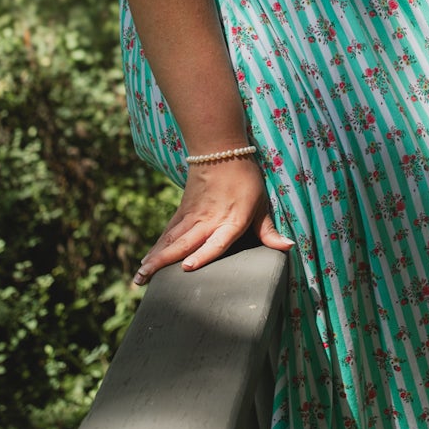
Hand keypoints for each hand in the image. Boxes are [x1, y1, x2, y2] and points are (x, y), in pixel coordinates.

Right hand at [132, 157, 294, 284]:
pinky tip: (147, 259)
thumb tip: (289, 247)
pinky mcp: (183, 211)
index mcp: (231, 221)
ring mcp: (192, 215)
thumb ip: (268, 231)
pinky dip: (156, 246)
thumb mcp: (262, 204)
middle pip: (184, 243)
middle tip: (144, 280)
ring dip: (155, 257)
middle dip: (164, 262)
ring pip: (171, 239)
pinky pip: (168, 232)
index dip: (202, 255)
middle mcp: (208, 220)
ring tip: (139, 276)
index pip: (216, 242)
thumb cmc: (245, 179)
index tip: (186, 267)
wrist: (220, 148)